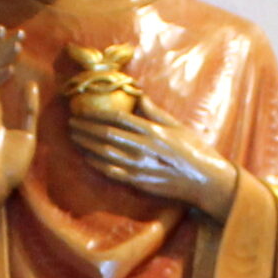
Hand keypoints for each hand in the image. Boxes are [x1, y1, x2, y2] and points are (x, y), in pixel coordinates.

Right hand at [0, 27, 40, 235]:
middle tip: (14, 30)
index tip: (15, 35)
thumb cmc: (9, 166)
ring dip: (0, 59)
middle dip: (1, 49)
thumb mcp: (27, 133)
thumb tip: (31, 83)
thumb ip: (28, 110)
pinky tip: (9, 69)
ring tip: (15, 44)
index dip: (4, 53)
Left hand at [69, 96, 237, 220]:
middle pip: (107, 135)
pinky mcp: (140, 183)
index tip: (84, 109)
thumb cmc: (195, 151)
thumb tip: (138, 95)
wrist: (206, 182)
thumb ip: (155, 112)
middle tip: (71, 123)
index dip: (97, 114)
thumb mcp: (178, 127)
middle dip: (86, 129)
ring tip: (74, 137)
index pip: (118, 118)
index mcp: (154, 131)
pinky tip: (88, 158)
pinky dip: (98, 164)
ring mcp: (140, 167)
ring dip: (87, 145)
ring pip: (106, 154)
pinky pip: (113, 173)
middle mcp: (144, 148)